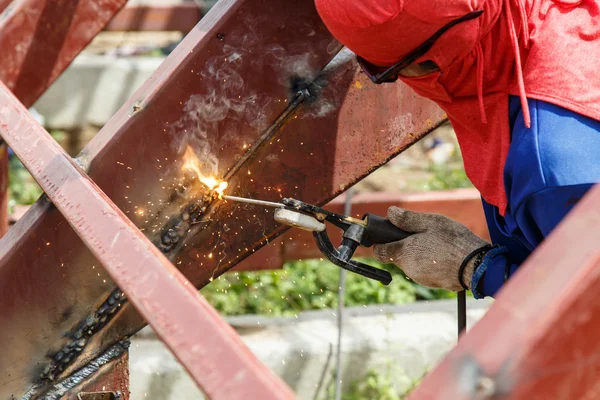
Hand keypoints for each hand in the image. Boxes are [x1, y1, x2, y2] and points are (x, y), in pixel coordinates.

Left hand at [373, 207, 488, 290]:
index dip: (381, 242)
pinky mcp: (433, 283)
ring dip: (419, 253)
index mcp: (404, 253)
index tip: (389, 233)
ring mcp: (421, 278)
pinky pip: (424, 270)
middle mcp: (409, 269)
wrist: (477, 266)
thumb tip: (390, 213)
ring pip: (412, 263)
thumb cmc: (453, 241)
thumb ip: (406, 219)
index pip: (379, 252)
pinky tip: (443, 254)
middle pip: (398, 256)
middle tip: (423, 234)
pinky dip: (429, 262)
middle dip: (405, 245)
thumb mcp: (430, 222)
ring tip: (437, 243)